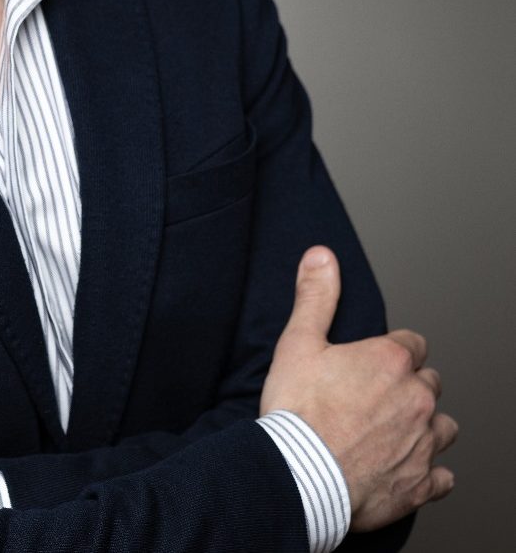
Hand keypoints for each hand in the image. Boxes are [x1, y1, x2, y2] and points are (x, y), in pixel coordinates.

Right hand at [260, 246, 457, 531]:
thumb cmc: (297, 411)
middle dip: (409, 387)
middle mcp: (416, 399)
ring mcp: (423, 443)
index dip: (391, 352)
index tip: (371, 364)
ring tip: (393, 432)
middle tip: (374, 397)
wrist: (298, 475)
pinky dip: (428, 472)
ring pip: (443, 427)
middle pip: (430, 383)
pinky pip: (443, 477)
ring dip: (425, 427)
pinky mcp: (421, 483)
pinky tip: (404, 468)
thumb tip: (321, 256)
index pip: (412, 344)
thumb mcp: (297, 343)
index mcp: (390, 361)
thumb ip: (315, 297)